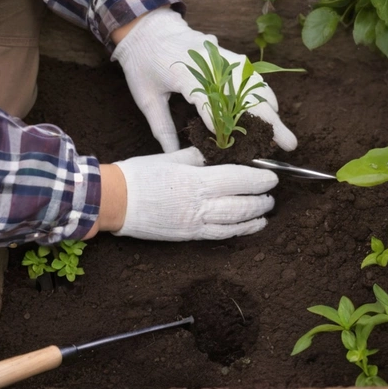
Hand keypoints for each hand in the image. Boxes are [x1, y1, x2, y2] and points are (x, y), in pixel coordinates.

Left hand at [111, 7, 296, 152]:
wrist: (149, 27)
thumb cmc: (143, 63)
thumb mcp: (145, 97)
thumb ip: (161, 127)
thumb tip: (174, 156)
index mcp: (183, 71)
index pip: (207, 98)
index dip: (219, 121)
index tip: (229, 142)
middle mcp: (208, 62)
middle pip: (244, 92)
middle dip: (267, 121)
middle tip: (286, 143)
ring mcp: (221, 56)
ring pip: (254, 83)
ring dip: (271, 108)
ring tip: (282, 132)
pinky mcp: (227, 55)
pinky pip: (251, 74)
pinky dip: (264, 92)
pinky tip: (273, 109)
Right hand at [111, 147, 277, 240]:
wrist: (115, 201)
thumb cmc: (140, 175)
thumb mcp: (171, 156)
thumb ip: (198, 156)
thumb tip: (219, 152)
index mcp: (196, 180)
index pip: (238, 179)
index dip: (259, 178)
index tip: (271, 174)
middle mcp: (199, 204)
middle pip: (241, 204)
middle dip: (261, 199)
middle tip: (272, 192)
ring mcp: (195, 223)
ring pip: (235, 223)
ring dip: (255, 217)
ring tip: (267, 210)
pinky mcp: (189, 235)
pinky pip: (220, 235)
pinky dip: (239, 231)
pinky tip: (250, 226)